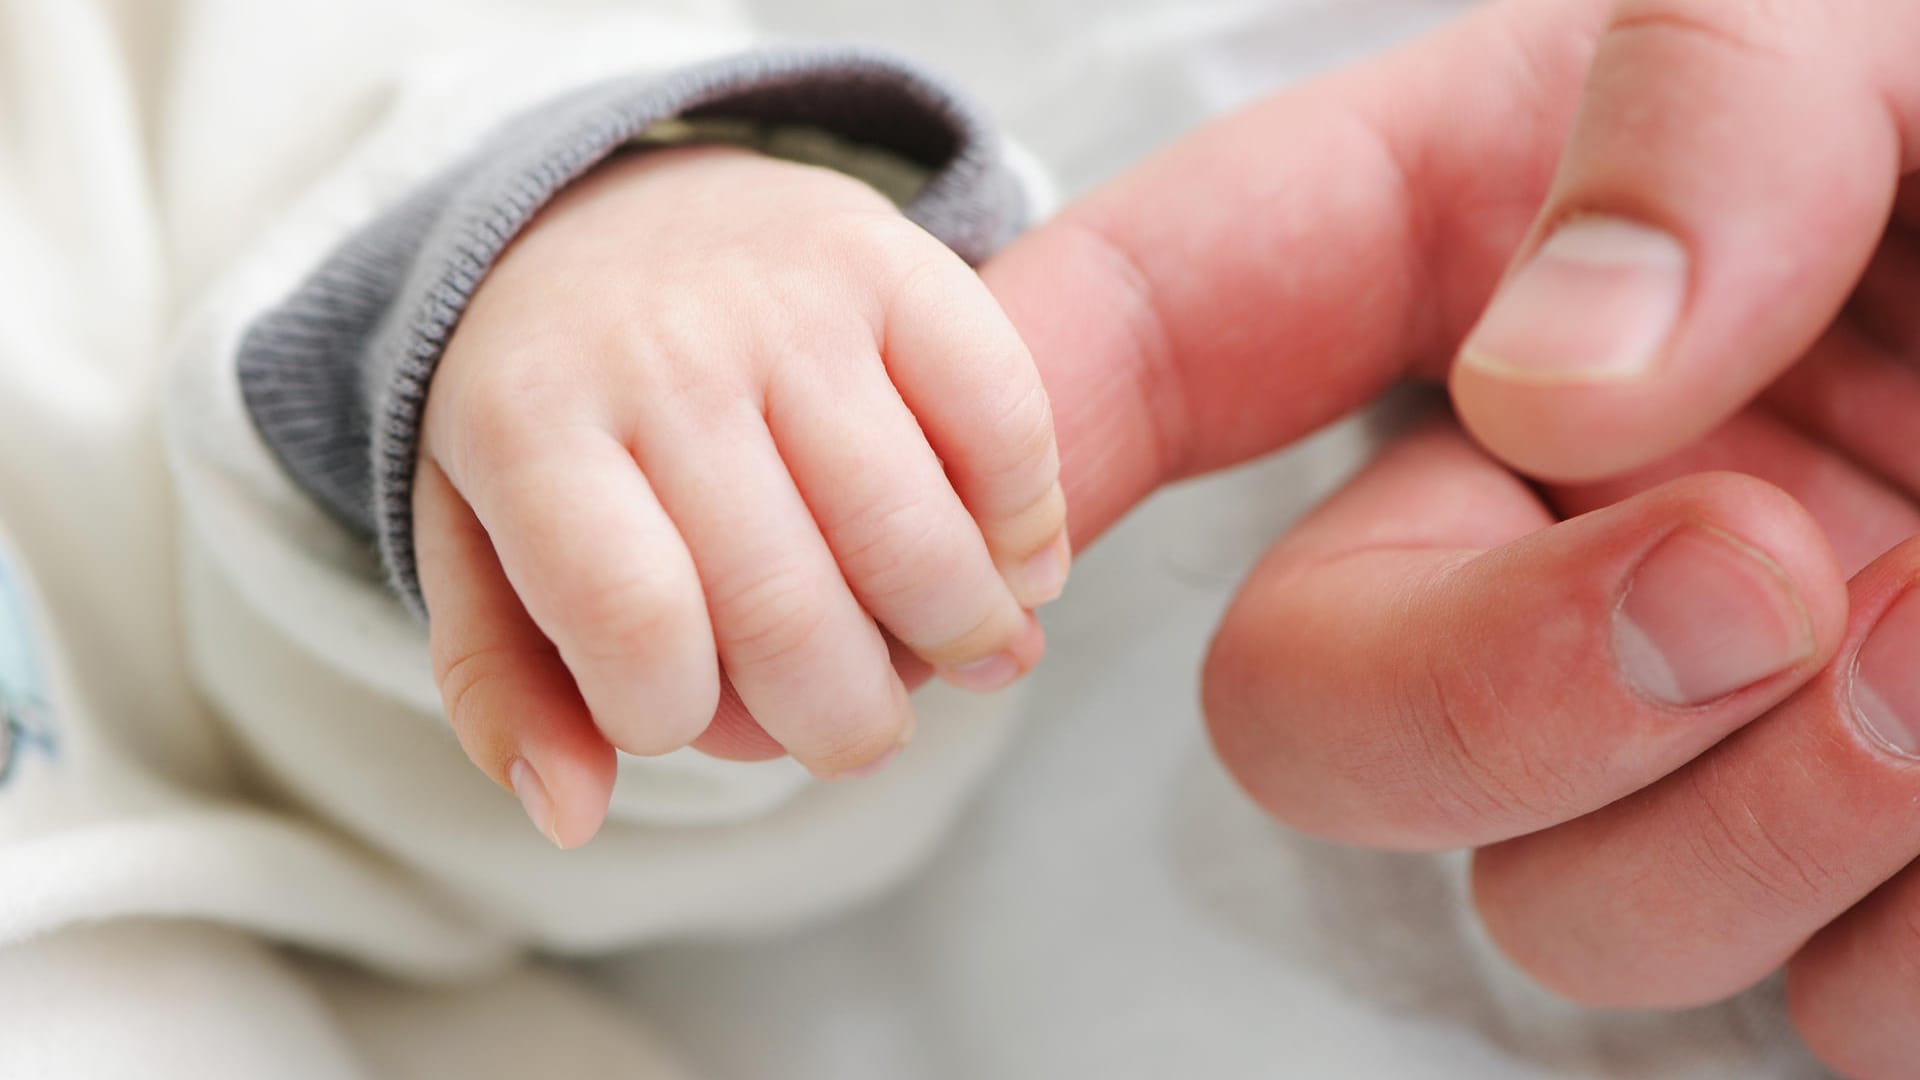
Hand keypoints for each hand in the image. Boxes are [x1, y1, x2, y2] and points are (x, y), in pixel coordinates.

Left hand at [412, 146, 1064, 846]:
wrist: (613, 207)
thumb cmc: (555, 411)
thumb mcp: (479, 535)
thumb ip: (503, 685)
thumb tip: (574, 814)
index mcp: (528, 422)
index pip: (636, 628)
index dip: (678, 720)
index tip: (688, 717)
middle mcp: (659, 349)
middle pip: (785, 608)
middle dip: (844, 721)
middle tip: (862, 734)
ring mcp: (785, 298)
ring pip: (911, 532)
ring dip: (964, 638)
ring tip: (972, 662)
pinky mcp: (893, 257)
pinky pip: (1002, 420)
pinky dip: (1031, 524)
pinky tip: (1018, 566)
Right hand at [980, 1, 1919, 1073]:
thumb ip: (1709, 109)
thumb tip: (1566, 390)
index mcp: (1497, 261)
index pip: (1165, 338)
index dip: (1021, 415)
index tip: (976, 501)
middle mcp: (1559, 517)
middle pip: (1318, 725)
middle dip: (1503, 698)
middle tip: (1752, 573)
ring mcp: (1710, 720)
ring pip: (1562, 915)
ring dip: (1760, 820)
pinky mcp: (1890, 871)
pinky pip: (1826, 1011)